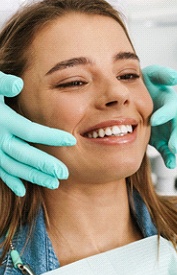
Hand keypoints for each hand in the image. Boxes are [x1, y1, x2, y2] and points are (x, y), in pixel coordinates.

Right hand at [0, 72, 75, 196]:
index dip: (50, 136)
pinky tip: (23, 191)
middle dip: (43, 164)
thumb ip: (2, 84)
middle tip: (64, 173)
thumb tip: (18, 84)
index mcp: (3, 119)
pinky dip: (10, 181)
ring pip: (13, 166)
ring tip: (54, 184)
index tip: (71, 141)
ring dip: (32, 176)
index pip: (30, 130)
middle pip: (23, 153)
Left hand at [142, 65, 176, 168]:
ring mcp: (168, 130)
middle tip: (174, 146)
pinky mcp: (163, 141)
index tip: (155, 120)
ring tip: (175, 154)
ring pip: (176, 140)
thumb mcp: (152, 76)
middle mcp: (172, 117)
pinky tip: (170, 164)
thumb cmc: (145, 87)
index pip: (171, 107)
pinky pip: (168, 150)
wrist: (133, 102)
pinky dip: (170, 157)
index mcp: (170, 102)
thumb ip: (162, 74)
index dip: (165, 113)